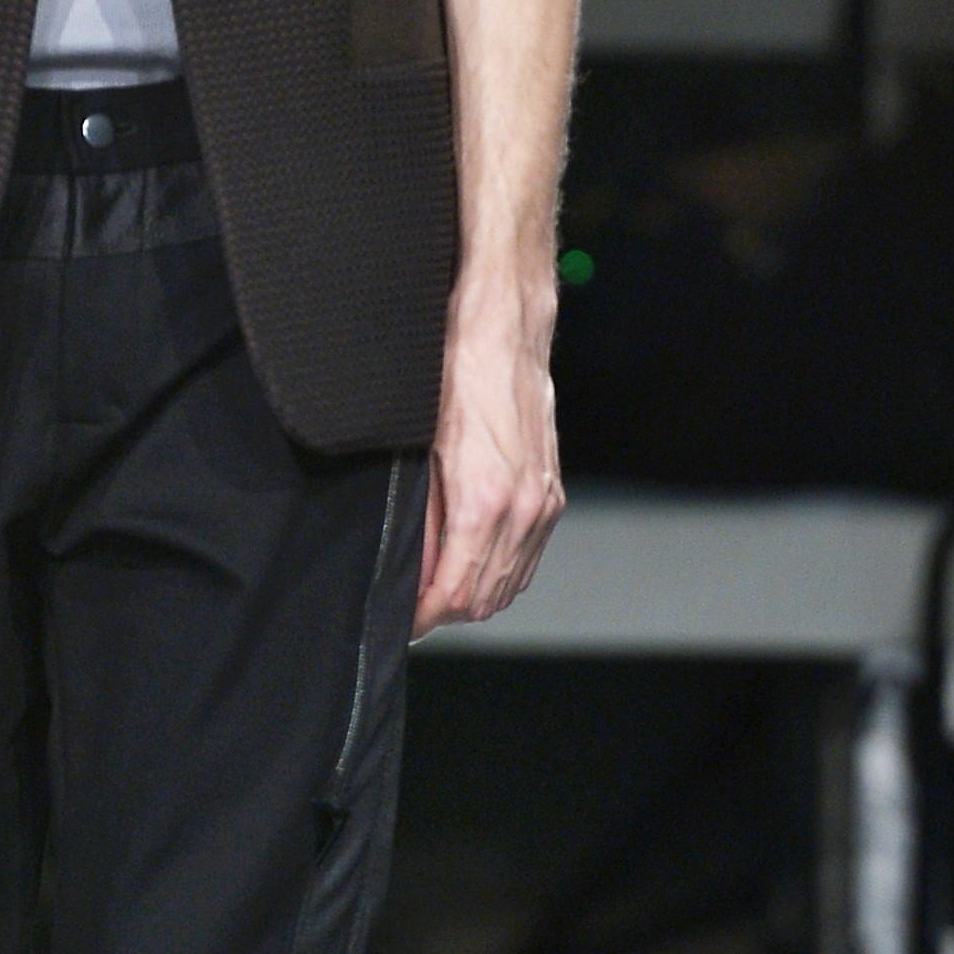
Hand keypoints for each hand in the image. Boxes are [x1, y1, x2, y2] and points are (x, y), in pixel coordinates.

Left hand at [415, 286, 564, 638]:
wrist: (503, 333)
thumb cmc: (454, 377)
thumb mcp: (419, 450)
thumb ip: (421, 519)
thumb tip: (413, 569)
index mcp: (484, 504)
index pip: (455, 594)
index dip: (423, 617)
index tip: (401, 620)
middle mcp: (522, 511)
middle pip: (484, 599)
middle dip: (444, 611)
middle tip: (411, 605)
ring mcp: (543, 504)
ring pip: (510, 584)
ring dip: (473, 594)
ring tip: (436, 587)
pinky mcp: (552, 494)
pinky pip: (528, 557)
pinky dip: (501, 571)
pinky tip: (472, 561)